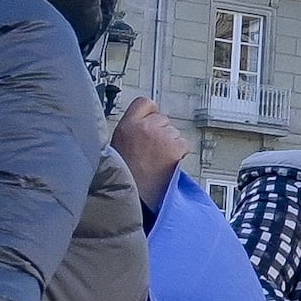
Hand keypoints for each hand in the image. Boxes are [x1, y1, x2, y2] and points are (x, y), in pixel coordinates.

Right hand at [111, 96, 187, 211]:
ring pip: (174, 132)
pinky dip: (179, 154)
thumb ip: (131, 132)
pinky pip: (183, 144)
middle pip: (163, 119)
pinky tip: (166, 165)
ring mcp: (161, 136)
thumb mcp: (117, 147)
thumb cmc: (125, 177)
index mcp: (126, 126)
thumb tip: (144, 125)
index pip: (145, 103)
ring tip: (157, 162)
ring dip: (170, 144)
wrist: (134, 197)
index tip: (151, 123)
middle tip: (152, 153)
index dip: (150, 113)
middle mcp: (144, 127)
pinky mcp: (176, 146)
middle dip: (161, 132)